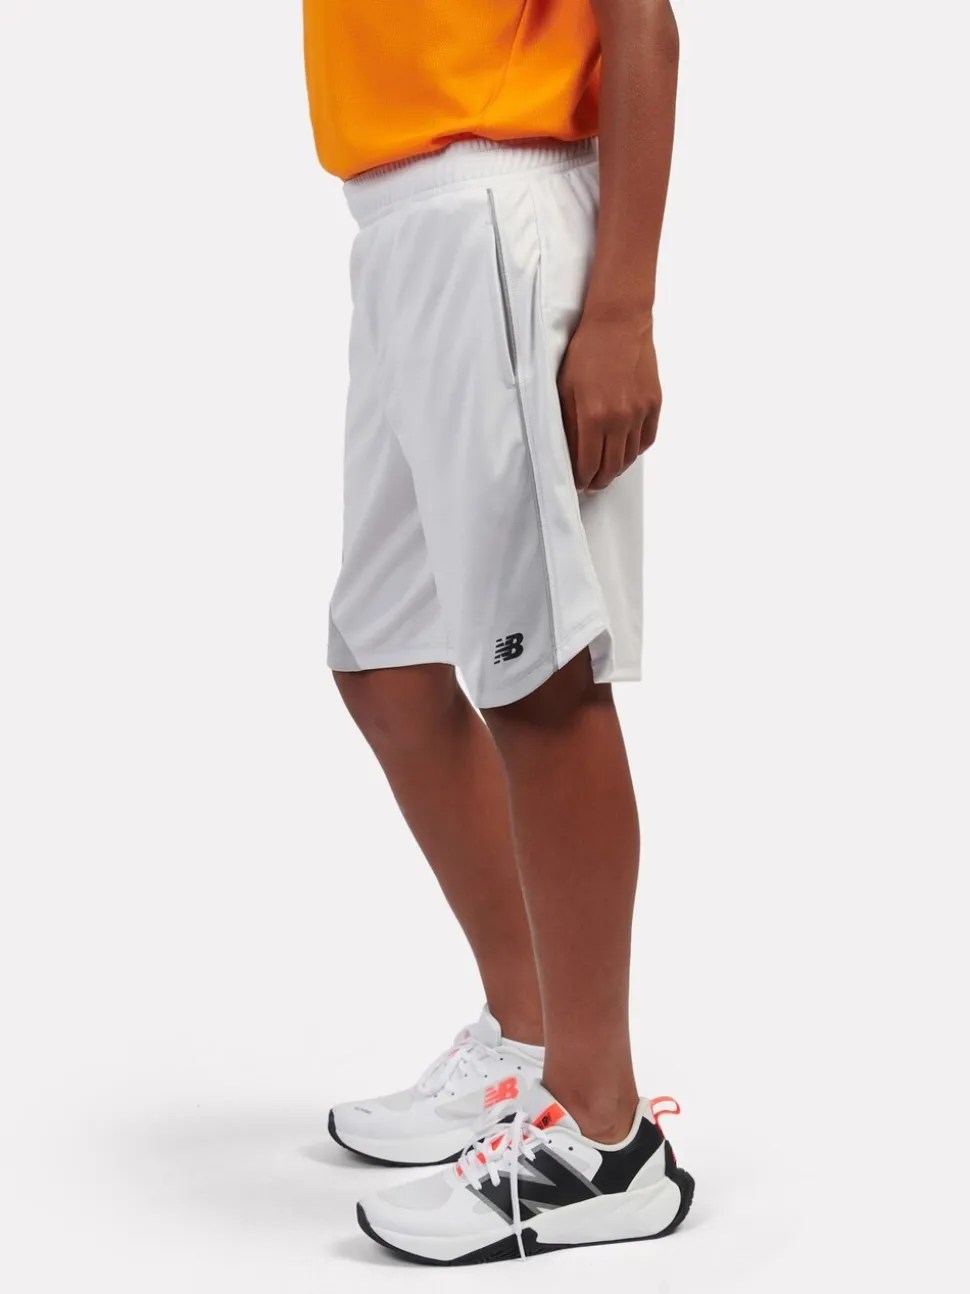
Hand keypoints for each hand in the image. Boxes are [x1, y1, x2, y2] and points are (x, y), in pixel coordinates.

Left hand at [557, 311, 661, 491]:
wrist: (619, 322)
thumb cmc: (586, 350)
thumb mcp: (565, 388)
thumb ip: (567, 424)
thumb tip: (568, 452)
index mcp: (593, 416)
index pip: (588, 464)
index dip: (581, 479)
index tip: (577, 484)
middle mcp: (619, 419)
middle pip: (611, 467)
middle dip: (598, 480)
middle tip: (590, 484)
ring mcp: (640, 412)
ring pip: (630, 457)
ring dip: (617, 468)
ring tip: (606, 470)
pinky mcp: (654, 404)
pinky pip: (646, 439)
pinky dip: (635, 451)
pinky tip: (624, 451)